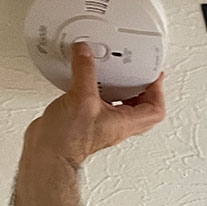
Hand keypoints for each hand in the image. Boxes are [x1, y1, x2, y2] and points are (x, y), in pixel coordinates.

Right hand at [22, 42, 165, 167]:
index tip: (152, 74)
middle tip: (139, 73)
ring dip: (122, 89)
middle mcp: (117, 126)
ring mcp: (102, 125)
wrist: (49, 153)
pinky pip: (101, 104)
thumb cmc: (69, 139)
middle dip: (143, 89)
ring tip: (117, 72)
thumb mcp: (82, 97)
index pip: (155, 110)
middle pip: (142, 108)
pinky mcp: (87, 122)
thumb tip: (85, 52)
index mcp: (125, 123)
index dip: (158, 91)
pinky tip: (90, 80)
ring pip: (122, 106)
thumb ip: (85, 70)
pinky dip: (101, 90)